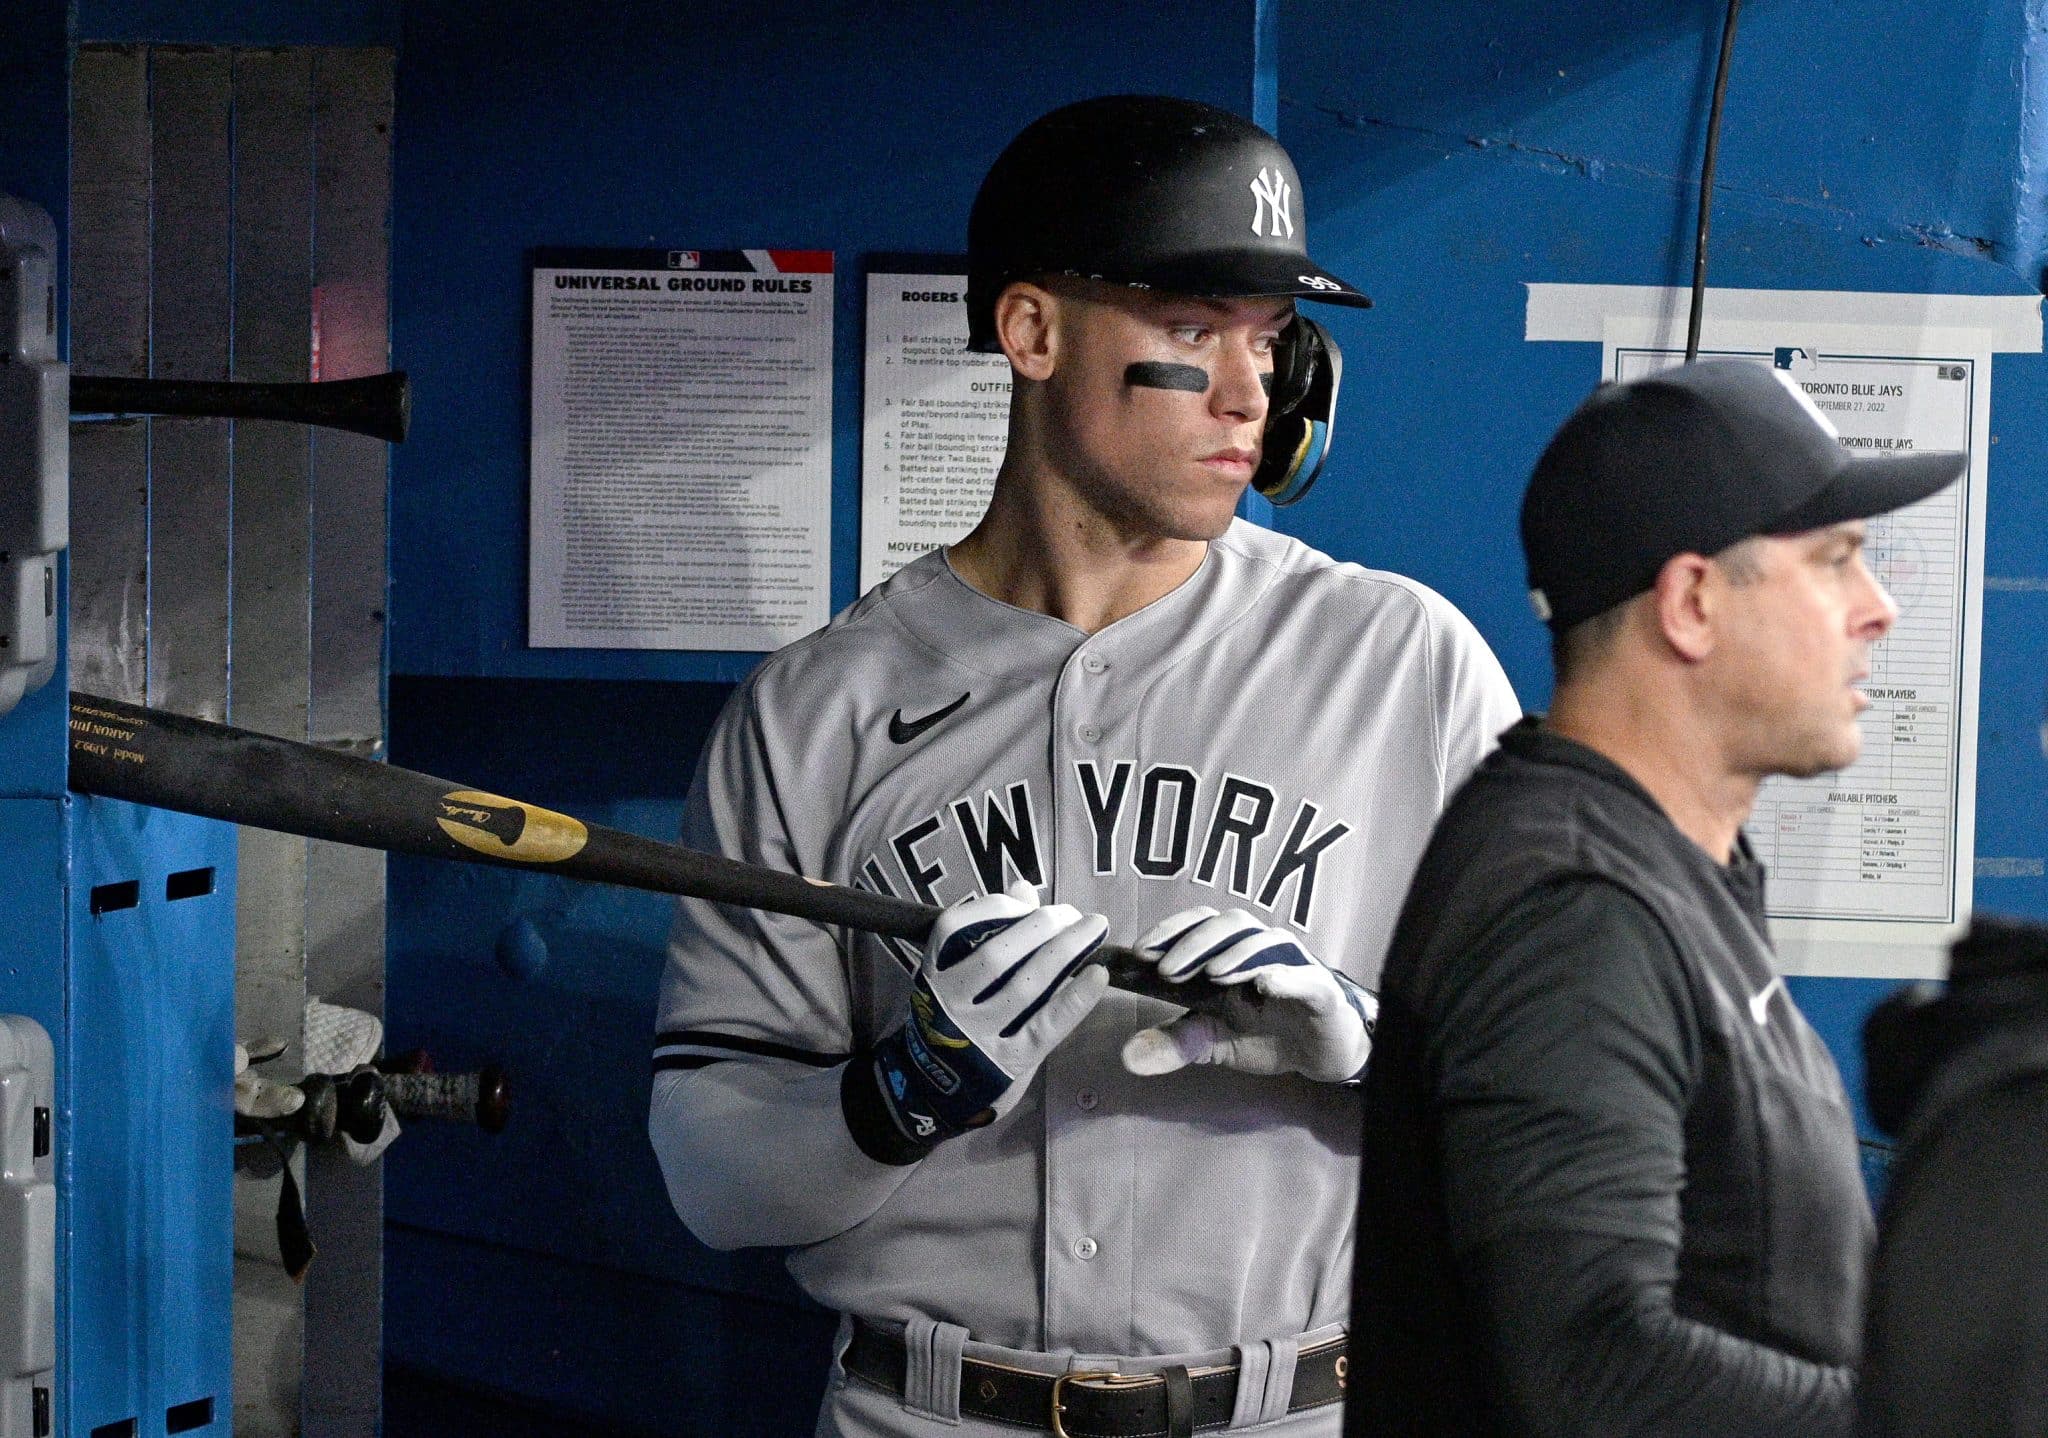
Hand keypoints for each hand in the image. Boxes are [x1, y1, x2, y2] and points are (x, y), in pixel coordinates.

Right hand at [861, 881, 1108, 1155]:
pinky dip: (1076, 998)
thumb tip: (1023, 888)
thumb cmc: (950, 1022)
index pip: (954, 927)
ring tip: (1093, 929)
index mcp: (934, 974)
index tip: (1026, 901)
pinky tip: (1098, 976)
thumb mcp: (953, 977)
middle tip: (1072, 913)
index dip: (996, 907)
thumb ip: (986, 934)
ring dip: (1065, 951)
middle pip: (998, 955)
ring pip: (1026, 986)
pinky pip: (1048, 1025)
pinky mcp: (1011, 1061)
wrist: (929, 1092)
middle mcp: (951, 1003)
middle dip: (1041, 926)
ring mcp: (981, 1035)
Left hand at [1120, 907, 1376, 1083]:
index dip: (1167, 932)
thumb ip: (1175, 1043)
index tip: (1136, 954)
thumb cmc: (1265, 1035)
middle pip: (1226, 925)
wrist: (1321, 1053)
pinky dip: (1285, 976)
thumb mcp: (1213, 1043)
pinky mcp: (1319, 989)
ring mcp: (1290, 965)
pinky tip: (1264, 984)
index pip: (1195, 925)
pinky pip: (1304, 976)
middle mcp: (1257, 949)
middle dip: (1193, 943)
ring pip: (1263, 941)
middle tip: (1165, 969)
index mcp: (1227, 954)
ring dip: (1234, 953)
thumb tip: (1127, 1057)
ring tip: (1211, 974)